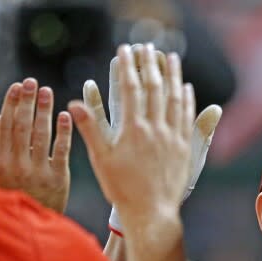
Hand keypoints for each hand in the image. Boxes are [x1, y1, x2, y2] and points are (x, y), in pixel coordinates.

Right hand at [0, 78, 72, 212]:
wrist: (29, 229)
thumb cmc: (13, 198)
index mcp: (1, 162)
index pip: (6, 126)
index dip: (11, 104)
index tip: (17, 86)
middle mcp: (18, 164)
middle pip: (23, 126)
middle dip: (27, 102)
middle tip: (33, 82)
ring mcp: (39, 171)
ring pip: (41, 135)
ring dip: (44, 111)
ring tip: (47, 92)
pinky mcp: (58, 179)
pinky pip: (61, 151)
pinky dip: (63, 133)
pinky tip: (65, 115)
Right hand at [69, 44, 194, 226]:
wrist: (152, 213)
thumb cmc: (122, 189)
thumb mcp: (100, 159)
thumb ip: (91, 128)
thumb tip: (75, 102)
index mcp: (133, 129)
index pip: (131, 88)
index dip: (128, 66)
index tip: (125, 50)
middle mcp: (156, 129)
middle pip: (155, 88)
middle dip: (150, 64)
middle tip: (147, 47)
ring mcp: (173, 138)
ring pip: (175, 99)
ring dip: (172, 75)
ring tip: (171, 57)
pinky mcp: (184, 148)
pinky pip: (186, 117)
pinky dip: (186, 99)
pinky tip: (185, 88)